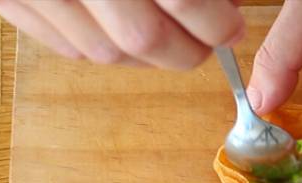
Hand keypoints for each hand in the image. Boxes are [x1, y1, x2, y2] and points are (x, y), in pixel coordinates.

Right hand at [0, 0, 244, 68]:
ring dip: (150, 58)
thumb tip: (227, 4)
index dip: (216, 24)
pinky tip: (126, 35)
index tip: (232, 29)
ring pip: (105, 53)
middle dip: (187, 51)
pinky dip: (107, 49)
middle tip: (207, 43)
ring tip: (171, 39)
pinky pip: (69, 48)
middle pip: (142, 38)